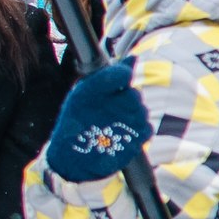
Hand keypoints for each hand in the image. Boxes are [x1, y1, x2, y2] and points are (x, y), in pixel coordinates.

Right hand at [46, 59, 150, 182]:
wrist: (71, 159)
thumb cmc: (77, 122)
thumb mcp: (84, 93)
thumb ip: (110, 75)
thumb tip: (134, 59)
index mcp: (91, 91)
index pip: (122, 73)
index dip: (123, 75)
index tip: (118, 83)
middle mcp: (109, 107)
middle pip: (135, 94)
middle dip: (128, 99)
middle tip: (114, 109)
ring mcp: (123, 126)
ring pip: (142, 111)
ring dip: (133, 115)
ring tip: (116, 123)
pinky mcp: (132, 143)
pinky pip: (147, 128)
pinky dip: (139, 129)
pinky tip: (124, 132)